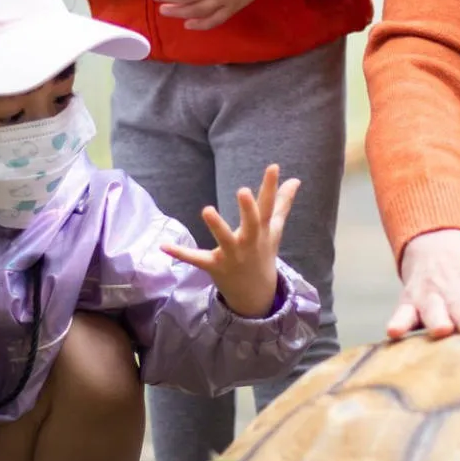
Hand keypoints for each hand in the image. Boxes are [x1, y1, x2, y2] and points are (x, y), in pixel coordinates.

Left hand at [162, 164, 298, 318]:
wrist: (256, 294)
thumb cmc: (263, 254)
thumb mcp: (273, 230)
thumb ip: (282, 204)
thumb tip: (295, 180)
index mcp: (262, 230)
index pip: (268, 205)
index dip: (270, 186)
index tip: (273, 167)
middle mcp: (249, 242)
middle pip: (251, 224)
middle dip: (248, 209)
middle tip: (243, 191)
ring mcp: (232, 255)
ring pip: (225, 240)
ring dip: (216, 226)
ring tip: (207, 209)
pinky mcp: (214, 266)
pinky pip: (196, 259)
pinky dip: (180, 253)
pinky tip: (164, 245)